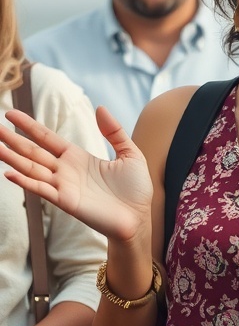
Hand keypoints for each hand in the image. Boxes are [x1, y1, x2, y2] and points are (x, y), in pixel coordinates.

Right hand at [0, 106, 152, 240]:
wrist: (139, 218)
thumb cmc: (135, 189)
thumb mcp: (129, 153)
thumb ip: (114, 131)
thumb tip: (99, 107)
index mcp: (77, 157)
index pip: (46, 138)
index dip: (29, 126)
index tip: (10, 113)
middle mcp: (65, 170)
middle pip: (33, 151)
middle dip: (13, 140)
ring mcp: (64, 186)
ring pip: (32, 168)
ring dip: (13, 158)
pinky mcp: (67, 201)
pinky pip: (42, 189)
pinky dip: (25, 181)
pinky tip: (9, 173)